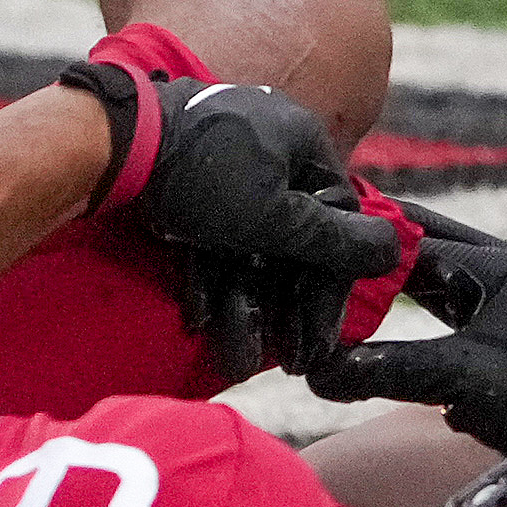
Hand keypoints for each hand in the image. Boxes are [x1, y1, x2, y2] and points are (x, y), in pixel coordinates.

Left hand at [56, 58, 417, 380]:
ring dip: (245, 304)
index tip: (321, 339)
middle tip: (286, 362)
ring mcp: (225, 162)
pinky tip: (201, 320)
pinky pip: (211, 235)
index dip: (331, 288)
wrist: (112, 144)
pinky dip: (209, 277)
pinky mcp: (184, 179)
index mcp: (304, 144)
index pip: (337, 223)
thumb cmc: (205, 177)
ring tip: (236, 359)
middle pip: (291, 240)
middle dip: (285, 308)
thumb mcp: (277, 219)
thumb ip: (335, 241)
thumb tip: (393, 251)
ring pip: (248, 245)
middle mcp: (271, 148)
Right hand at [307, 208, 506, 454]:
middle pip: (428, 248)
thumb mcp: (459, 379)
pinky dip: (414, 307)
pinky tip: (380, 318)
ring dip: (394, 282)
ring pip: (437, 276)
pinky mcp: (506, 330)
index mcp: (505, 266)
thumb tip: (319, 371)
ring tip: (343, 287)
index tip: (325, 249)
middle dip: (377, 256)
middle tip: (327, 256)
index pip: (420, 241)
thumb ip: (389, 369)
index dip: (368, 247)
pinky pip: (449, 305)